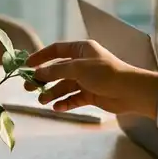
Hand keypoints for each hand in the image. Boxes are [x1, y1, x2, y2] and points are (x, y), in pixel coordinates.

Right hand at [24, 40, 157, 116]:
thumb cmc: (106, 73)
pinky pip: (73, 98)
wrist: (131, 92)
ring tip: (42, 100)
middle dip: (43, 79)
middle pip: (57, 70)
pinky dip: (64, 103)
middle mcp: (82, 63)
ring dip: (52, 93)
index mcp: (81, 50)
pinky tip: (57, 108)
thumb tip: (36, 73)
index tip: (26, 66)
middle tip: (28, 88)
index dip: (40, 57)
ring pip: (64, 86)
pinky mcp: (90, 94)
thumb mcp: (77, 69)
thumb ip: (55, 71)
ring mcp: (86, 80)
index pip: (56, 50)